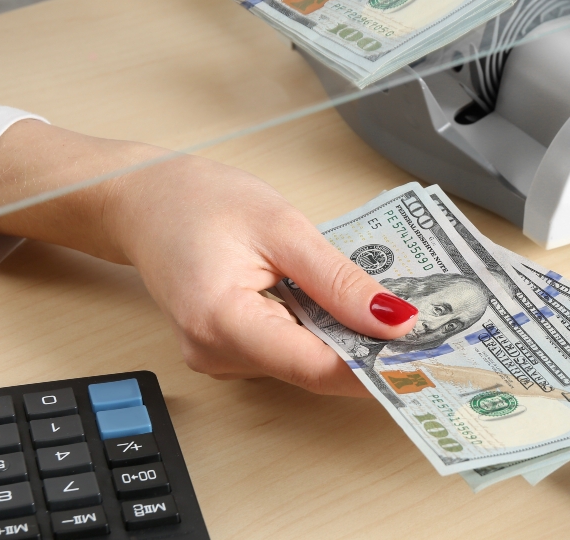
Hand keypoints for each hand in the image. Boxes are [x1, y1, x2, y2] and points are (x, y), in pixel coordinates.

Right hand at [0, 120, 416, 395]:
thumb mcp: (282, 227)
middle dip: (369, 351)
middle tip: (429, 327)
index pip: (317, 368)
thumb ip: (339, 280)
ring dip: (345, 339)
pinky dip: (318, 330)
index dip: (377, 368)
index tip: (426, 359)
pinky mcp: (226, 349)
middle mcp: (216, 353)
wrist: (140, 199)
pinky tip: (340, 305)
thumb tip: (394, 320)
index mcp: (224, 322)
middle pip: (314, 370)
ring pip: (304, 362)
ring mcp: (218, 357)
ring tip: (388, 307)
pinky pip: (287, 350)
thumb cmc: (197, 202)